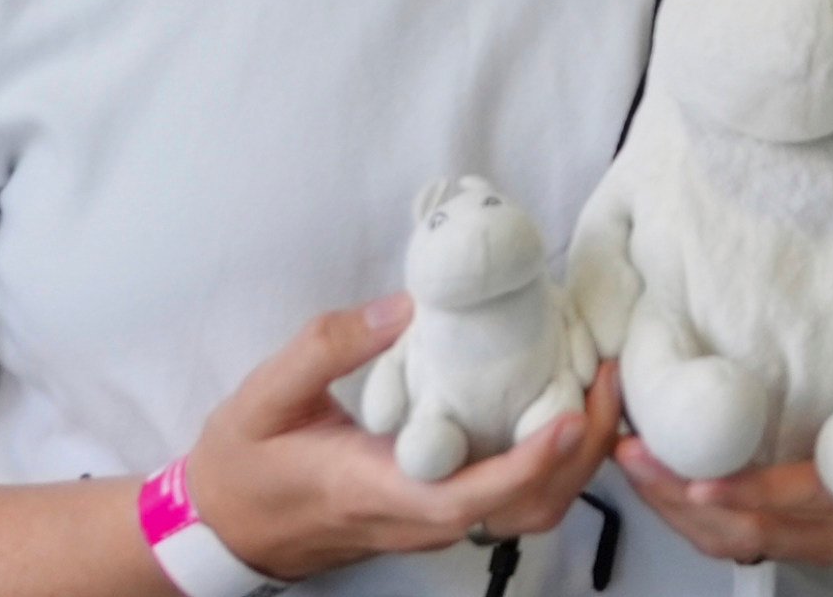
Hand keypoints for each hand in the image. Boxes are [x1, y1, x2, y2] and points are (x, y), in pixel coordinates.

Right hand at [186, 298, 623, 582]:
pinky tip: (557, 397)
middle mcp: (418, 517)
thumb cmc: (243, 463)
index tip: (569, 415)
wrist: (224, 526)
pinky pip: (511, 497)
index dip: (528, 462)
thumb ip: (332, 346)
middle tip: (608, 375)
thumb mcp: (266, 394)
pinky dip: (549, 458)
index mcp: (375, 489)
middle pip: (525, 508)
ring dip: (574, 455)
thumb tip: (406, 306)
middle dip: (580, 451)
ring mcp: (433, 521)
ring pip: (528, 509)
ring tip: (595, 379)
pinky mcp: (440, 511)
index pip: (470, 495)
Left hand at [614, 342, 832, 567]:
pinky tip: (649, 470)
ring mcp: (830, 534)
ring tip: (628, 460)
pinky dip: (687, 507)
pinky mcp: (800, 525)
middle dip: (694, 497)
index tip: (706, 477)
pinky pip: (736, 533)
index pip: (821, 503)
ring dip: (678, 508)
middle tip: (638, 454)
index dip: (761, 495)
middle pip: (768, 530)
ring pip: (743, 541)